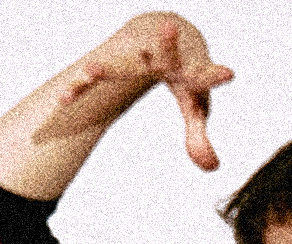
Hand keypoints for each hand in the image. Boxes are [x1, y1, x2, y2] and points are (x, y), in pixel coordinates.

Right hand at [31, 15, 233, 169]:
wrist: (165, 28)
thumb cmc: (185, 75)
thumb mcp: (196, 104)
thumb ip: (200, 136)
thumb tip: (212, 169)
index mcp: (190, 67)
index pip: (205, 74)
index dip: (215, 75)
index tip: (228, 73)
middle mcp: (165, 57)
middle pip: (165, 52)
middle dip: (166, 43)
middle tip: (168, 27)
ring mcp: (137, 57)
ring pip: (121, 62)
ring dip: (106, 66)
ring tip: (90, 70)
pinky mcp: (114, 62)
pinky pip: (94, 78)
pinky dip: (80, 86)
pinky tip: (63, 98)